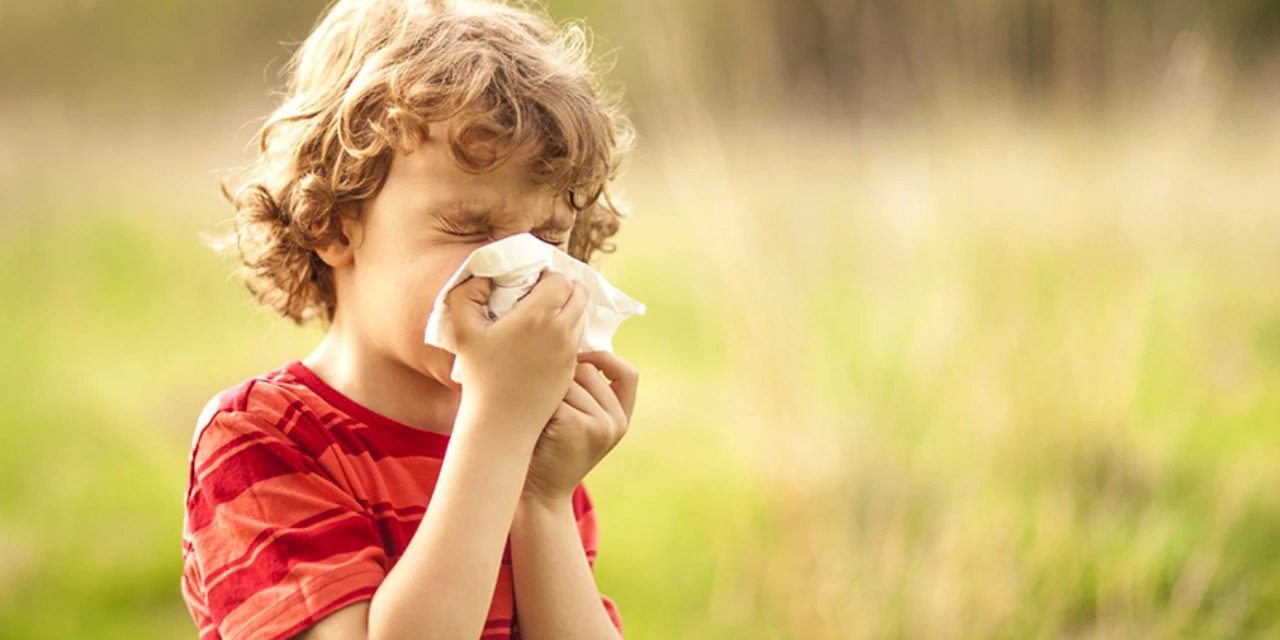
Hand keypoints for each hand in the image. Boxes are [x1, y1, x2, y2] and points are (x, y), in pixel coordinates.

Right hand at [445, 269, 588, 441]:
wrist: (502, 421)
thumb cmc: (480, 375)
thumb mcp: (463, 330)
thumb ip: (467, 293)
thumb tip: (483, 275)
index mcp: (539, 314)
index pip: (560, 279)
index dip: (546, 276)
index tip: (528, 283)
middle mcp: (562, 330)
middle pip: (579, 294)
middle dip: (564, 289)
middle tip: (540, 295)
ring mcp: (570, 351)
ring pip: (580, 316)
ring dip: (567, 310)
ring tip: (540, 317)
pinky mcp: (571, 369)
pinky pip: (576, 339)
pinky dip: (566, 332)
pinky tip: (542, 340)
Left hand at [522, 350, 637, 504]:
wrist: (538, 494)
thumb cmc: (548, 451)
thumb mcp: (579, 422)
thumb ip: (586, 392)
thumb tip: (570, 343)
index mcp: (621, 419)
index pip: (628, 374)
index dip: (605, 359)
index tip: (579, 357)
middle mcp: (616, 422)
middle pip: (588, 370)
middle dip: (561, 377)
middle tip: (542, 404)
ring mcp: (600, 424)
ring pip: (568, 379)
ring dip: (546, 391)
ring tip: (537, 418)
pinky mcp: (577, 425)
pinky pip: (554, 393)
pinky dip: (538, 402)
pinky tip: (533, 423)